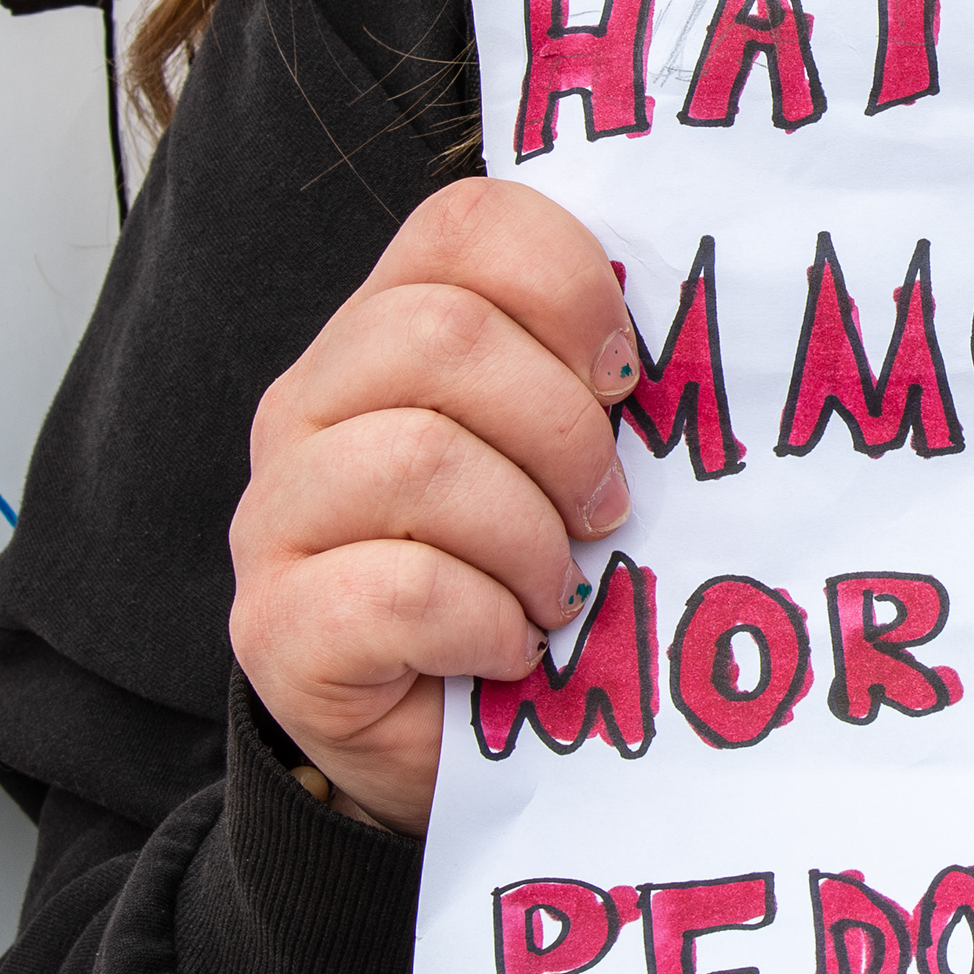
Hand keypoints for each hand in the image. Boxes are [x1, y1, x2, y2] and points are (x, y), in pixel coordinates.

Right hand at [231, 179, 648, 835]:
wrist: (447, 750)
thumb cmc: (529, 581)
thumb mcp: (570, 464)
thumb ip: (600, 385)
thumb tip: (699, 337)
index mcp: (387, 331)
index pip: (467, 223)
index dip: (569, 284)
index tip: (628, 380)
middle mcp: (309, 404)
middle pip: (442, 333)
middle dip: (564, 429)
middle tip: (609, 510)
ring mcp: (274, 513)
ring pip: (418, 459)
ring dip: (530, 536)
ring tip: (562, 589)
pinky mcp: (274, 625)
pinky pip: (396, 590)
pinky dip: (488, 621)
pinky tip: (513, 646)